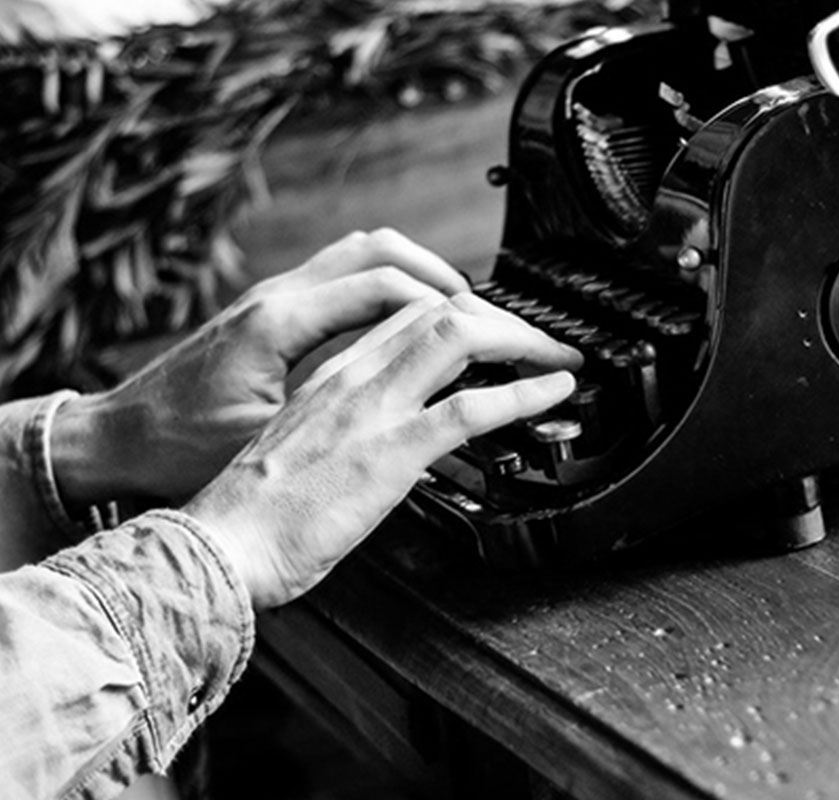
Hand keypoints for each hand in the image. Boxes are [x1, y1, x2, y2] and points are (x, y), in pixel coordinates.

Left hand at [51, 229, 469, 509]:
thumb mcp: (264, 450)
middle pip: (386, 254)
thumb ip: (337, 427)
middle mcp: (279, 297)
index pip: (391, 290)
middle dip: (454, 281)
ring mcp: (274, 297)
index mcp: (279, 325)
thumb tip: (406, 433)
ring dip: (423, 275)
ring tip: (467, 311)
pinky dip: (391, 287)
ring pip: (366, 253)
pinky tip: (411, 323)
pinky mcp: (272, 311)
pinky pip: (347, 275)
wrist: (116, 441)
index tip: (503, 337)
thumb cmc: (175, 451)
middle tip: (501, 320)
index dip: (460, 312)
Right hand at [184, 292, 581, 608]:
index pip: (405, 316)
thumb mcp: (301, 455)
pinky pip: (471, 408)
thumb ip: (344, 435)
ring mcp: (371, 410)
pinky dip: (525, 392)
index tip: (494, 336)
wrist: (218, 548)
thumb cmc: (251, 519)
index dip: (460, 315)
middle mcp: (351, 379)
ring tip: (558, 356)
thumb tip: (386, 447)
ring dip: (521, 340)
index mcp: (329, 379)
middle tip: (539, 341)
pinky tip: (554, 390)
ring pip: (458, 336)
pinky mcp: (390, 452)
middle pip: (438, 310)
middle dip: (501, 318)